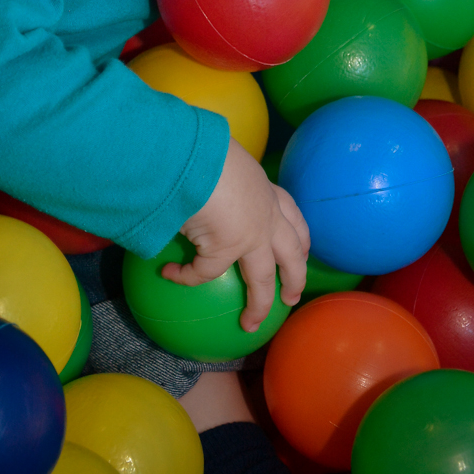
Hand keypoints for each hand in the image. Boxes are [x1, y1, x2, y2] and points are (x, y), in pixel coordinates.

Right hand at [161, 138, 309, 332]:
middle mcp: (266, 214)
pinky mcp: (225, 250)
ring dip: (259, 304)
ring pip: (262, 279)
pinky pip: (203, 273)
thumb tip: (192, 177)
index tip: (303, 250)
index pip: (292, 213)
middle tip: (292, 297)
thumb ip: (216, 174)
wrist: (195, 156)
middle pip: (292, 253)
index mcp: (264, 189)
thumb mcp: (217, 159)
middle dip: (296, 276)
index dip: (300, 235)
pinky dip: (185, 276)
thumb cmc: (202, 150)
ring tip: (251, 323)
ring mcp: (250, 235)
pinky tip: (169, 274)